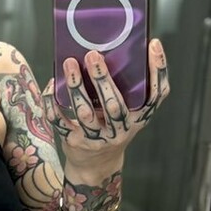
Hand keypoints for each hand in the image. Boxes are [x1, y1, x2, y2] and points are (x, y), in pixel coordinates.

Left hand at [49, 40, 169, 180]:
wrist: (97, 165)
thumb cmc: (113, 128)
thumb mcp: (129, 114)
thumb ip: (127, 90)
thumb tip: (116, 48)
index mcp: (138, 118)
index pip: (156, 95)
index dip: (158, 70)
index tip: (153, 45)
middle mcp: (120, 130)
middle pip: (114, 106)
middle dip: (103, 80)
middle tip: (93, 55)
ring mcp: (96, 138)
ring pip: (85, 113)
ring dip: (76, 87)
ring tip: (69, 64)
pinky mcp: (74, 141)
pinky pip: (60, 120)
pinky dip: (53, 101)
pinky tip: (52, 83)